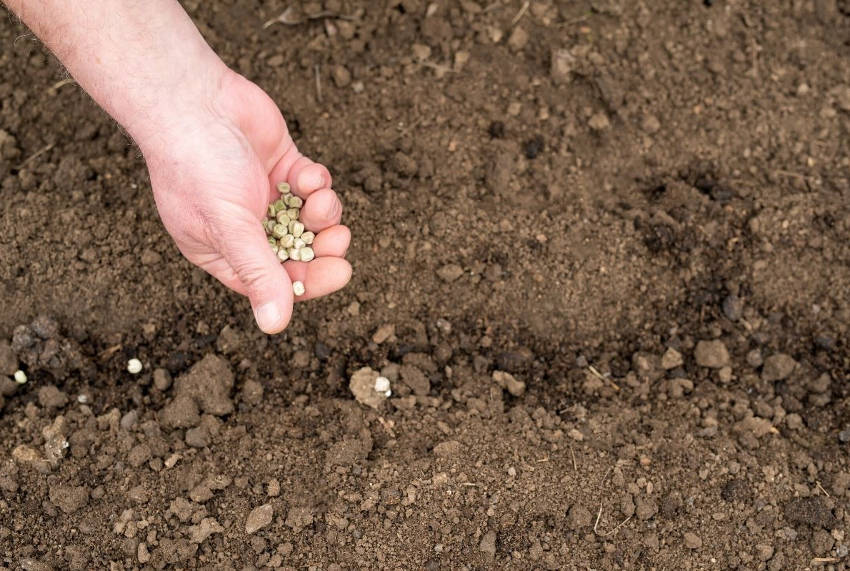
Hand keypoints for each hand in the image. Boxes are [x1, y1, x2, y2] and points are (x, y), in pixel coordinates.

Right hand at [140, 70, 350, 333]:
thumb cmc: (198, 165)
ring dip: (323, 212)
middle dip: (323, 247)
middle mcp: (246, 227)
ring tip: (318, 199)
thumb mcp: (230, 226)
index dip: (309, 281)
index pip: (273, 281)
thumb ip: (258, 273)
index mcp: (223, 251)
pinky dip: (317, 182)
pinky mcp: (283, 167)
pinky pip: (312, 186)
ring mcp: (266, 196)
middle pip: (299, 253)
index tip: (340, 272)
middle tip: (339, 239)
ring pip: (311, 219)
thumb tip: (275, 327)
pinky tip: (309, 174)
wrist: (192, 99)